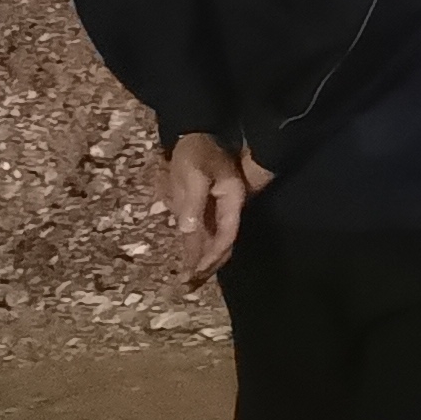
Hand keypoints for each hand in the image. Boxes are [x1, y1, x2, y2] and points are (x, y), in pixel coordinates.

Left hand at [162, 132, 250, 288]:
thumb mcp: (193, 175)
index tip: (196, 270)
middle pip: (223, 243)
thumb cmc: (196, 153)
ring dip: (202, 261)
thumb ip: (192, 203)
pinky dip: (197, 249)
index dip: (212, 254)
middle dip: (208, 265)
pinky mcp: (208, 208)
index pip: (226, 234)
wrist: (196, 134)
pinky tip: (188, 260)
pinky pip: (205, 234)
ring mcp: (219, 209)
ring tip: (188, 281)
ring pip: (214, 241)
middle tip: (190, 285)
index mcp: (232, 200)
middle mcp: (229, 208)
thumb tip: (188, 230)